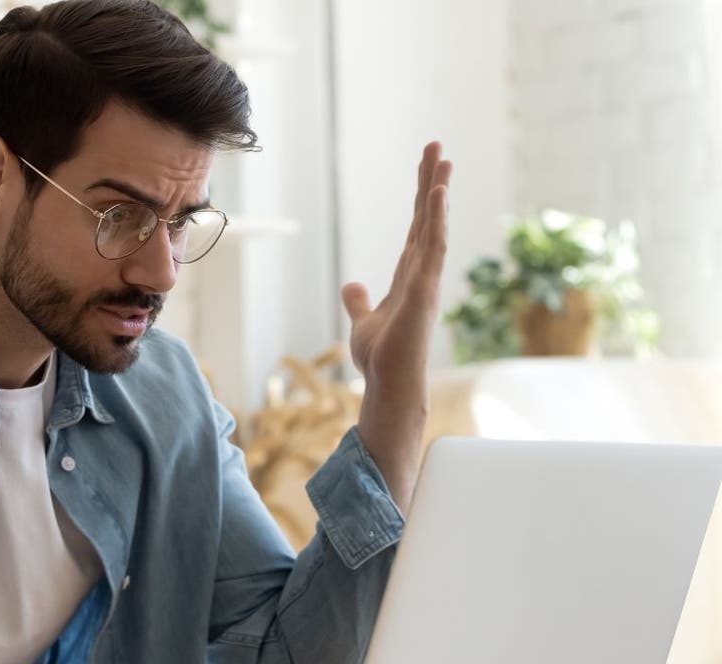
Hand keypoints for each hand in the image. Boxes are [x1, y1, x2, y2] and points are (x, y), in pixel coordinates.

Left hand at [340, 142, 451, 512]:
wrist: (388, 384)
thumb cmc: (381, 358)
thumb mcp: (363, 322)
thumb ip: (360, 301)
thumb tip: (351, 284)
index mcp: (408, 276)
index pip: (416, 227)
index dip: (421, 198)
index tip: (428, 168)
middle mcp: (421, 273)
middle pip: (427, 218)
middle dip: (432, 183)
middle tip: (437, 148)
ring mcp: (426, 280)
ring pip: (433, 227)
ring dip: (437, 193)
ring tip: (443, 160)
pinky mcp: (424, 291)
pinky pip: (431, 248)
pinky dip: (435, 221)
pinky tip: (437, 195)